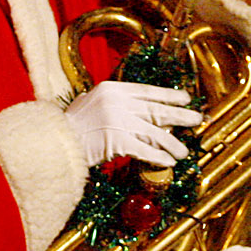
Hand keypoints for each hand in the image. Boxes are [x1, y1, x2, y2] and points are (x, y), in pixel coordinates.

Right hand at [63, 80, 202, 167]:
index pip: (147, 90)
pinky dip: (159, 157)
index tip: (185, 98)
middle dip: (180, 116)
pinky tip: (168, 162)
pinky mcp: (117, 141)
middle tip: (198, 119)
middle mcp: (117, 102)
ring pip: (155, 132)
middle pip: (157, 109)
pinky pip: (145, 150)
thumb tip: (136, 108)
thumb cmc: (69, 127)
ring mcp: (117, 121)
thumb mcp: (89, 103)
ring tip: (184, 152)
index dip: (169, 95)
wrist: (52, 143)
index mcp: (111, 89)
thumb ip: (111, 102)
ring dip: (172, 143)